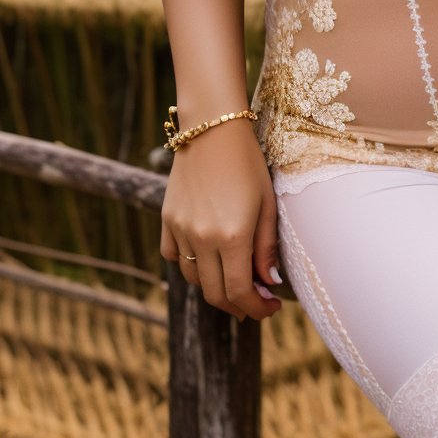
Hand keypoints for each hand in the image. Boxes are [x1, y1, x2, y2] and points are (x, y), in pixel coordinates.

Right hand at [159, 118, 284, 320]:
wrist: (212, 128)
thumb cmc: (248, 163)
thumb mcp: (267, 204)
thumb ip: (266, 247)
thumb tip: (269, 283)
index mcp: (232, 236)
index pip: (240, 292)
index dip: (257, 308)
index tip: (270, 308)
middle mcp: (202, 238)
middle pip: (215, 293)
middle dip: (238, 305)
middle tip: (256, 302)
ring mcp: (180, 230)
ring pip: (193, 278)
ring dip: (214, 287)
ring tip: (234, 279)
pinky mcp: (167, 219)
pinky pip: (174, 257)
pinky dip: (190, 265)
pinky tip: (207, 258)